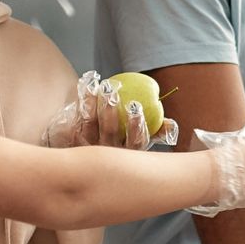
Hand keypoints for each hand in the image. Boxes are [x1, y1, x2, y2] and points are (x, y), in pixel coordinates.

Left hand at [41, 71, 180, 150]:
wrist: (89, 158)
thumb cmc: (124, 143)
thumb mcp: (140, 142)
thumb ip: (157, 132)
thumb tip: (170, 125)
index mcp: (127, 153)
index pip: (134, 142)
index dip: (135, 125)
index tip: (135, 106)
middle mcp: (108, 152)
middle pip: (109, 131)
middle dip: (110, 111)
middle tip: (111, 90)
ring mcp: (88, 148)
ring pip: (90, 125)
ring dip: (93, 104)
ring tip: (97, 85)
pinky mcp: (73, 141)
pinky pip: (76, 121)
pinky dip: (81, 103)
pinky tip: (86, 87)